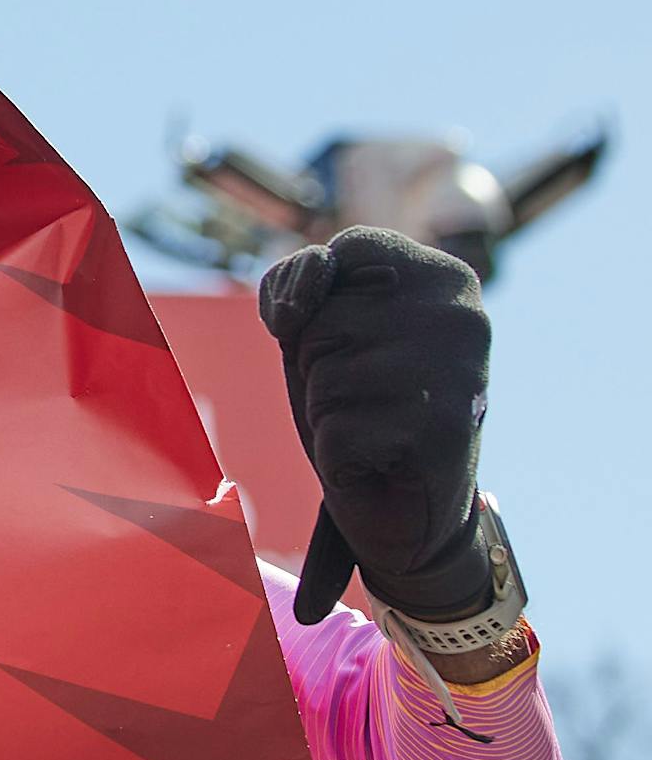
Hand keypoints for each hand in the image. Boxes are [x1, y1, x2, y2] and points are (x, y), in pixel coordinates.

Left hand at [258, 227, 492, 625]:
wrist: (413, 511)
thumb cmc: (363, 407)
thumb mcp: (323, 330)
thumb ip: (303, 285)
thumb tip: (298, 295)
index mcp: (443, 276)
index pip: (345, 249)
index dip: (312, 298)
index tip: (340, 340)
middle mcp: (461, 314)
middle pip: (323, 320)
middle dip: (318, 366)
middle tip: (365, 398)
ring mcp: (457, 372)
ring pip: (324, 376)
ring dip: (327, 413)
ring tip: (372, 427)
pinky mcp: (441, 432)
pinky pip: (335, 431)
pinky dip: (338, 456)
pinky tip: (376, 461)